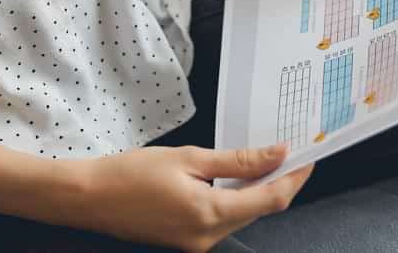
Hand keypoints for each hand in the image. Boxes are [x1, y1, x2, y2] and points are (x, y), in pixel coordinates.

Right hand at [57, 143, 312, 251]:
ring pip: (242, 217)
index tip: (308, 156)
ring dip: (259, 192)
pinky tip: (237, 179)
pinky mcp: (186, 242)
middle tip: (291, 152)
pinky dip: (236, 200)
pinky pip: (223, 221)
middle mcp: (207, 237)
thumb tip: (276, 154)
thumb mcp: (189, 158)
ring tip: (269, 161)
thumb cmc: (132, 173)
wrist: (89, 198)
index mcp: (210, 214)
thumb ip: (238, 160)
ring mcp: (196, 244)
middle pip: (259, 211)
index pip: (270, 199)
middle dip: (279, 183)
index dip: (294, 178)